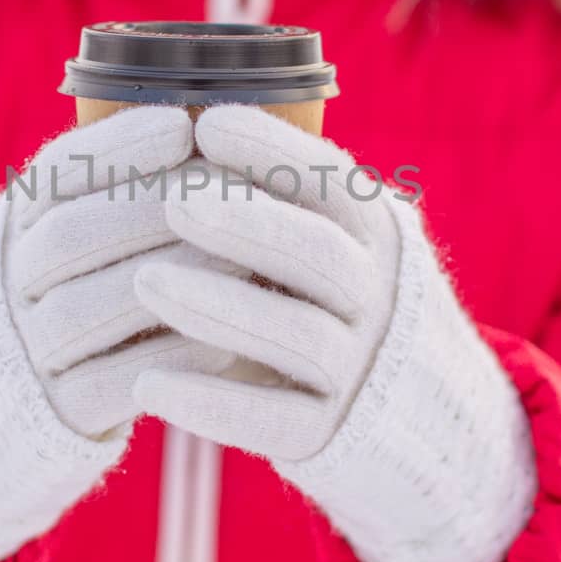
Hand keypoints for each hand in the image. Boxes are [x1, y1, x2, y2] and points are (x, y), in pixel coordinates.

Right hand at [4, 108, 238, 439]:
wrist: (4, 401)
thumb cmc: (74, 291)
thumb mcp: (71, 231)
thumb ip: (118, 189)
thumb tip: (208, 129)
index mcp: (16, 226)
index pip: (55, 175)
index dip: (117, 148)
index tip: (182, 127)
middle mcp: (11, 284)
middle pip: (70, 237)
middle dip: (151, 208)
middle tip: (228, 192)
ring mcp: (30, 351)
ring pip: (88, 310)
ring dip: (169, 280)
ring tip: (240, 261)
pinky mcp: (58, 414)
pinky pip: (111, 385)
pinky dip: (170, 359)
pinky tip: (227, 342)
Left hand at [130, 105, 539, 561]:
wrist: (417, 420)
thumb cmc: (335, 305)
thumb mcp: (335, 242)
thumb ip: (282, 200)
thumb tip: (188, 129)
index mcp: (375, 235)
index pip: (332, 182)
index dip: (272, 151)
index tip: (206, 126)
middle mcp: (377, 297)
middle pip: (316, 253)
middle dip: (243, 222)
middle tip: (173, 200)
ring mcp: (359, 369)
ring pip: (295, 334)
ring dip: (216, 305)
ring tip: (143, 282)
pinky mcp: (330, 435)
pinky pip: (273, 419)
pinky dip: (210, 403)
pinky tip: (147, 386)